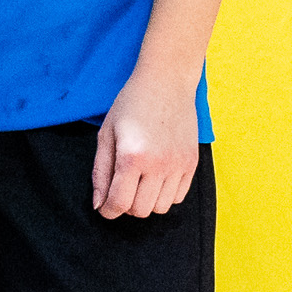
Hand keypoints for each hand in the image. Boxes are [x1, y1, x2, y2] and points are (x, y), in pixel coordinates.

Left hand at [90, 68, 199, 219]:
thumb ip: (101, 172)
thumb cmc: (131, 104)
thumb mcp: (106, 135)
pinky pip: (178, 197)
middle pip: (140, 210)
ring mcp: (178, 164)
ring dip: (146, 201)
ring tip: (139, 181)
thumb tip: (99, 204)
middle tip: (121, 187)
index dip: (108, 210)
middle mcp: (158, 164)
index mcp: (132, 156)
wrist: (167, 81)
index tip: (105, 206)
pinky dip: (164, 195)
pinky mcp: (192, 162)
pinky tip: (156, 177)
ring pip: (160, 208)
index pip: (119, 203)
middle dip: (126, 205)